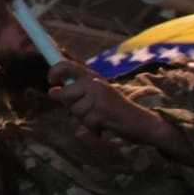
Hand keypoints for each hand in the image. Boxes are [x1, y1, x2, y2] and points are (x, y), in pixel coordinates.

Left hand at [46, 62, 178, 151]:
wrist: (142, 122)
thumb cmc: (115, 110)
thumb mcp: (95, 96)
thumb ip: (75, 93)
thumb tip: (52, 92)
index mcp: (92, 76)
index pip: (66, 65)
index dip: (54, 71)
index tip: (51, 81)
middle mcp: (94, 82)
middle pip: (65, 94)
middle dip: (72, 106)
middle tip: (89, 110)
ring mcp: (98, 96)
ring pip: (75, 111)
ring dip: (84, 119)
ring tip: (100, 117)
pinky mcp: (102, 111)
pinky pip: (86, 122)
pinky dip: (93, 128)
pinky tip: (105, 125)